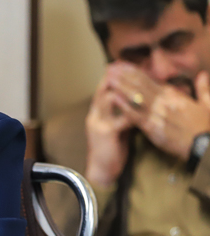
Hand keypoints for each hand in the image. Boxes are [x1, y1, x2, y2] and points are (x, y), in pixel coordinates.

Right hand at [85, 68, 134, 186]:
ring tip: (135, 80)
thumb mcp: (116, 127)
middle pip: (103, 89)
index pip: (102, 88)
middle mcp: (95, 115)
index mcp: (97, 113)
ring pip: (108, 98)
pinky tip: (142, 105)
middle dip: (115, 76)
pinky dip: (131, 110)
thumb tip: (135, 101)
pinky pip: (120, 117)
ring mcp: (99, 123)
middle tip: (127, 65)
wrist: (102, 171)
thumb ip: (122, 113)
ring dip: (122, 88)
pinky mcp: (106, 133)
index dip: (112, 76)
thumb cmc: (112, 150)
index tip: (123, 64)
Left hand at [106, 64, 209, 161]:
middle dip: (124, 75)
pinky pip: (135, 115)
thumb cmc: (206, 127)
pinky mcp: (152, 128)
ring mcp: (156, 114)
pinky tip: (113, 99)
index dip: (135, 72)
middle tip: (110, 67)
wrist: (205, 145)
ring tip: (108, 78)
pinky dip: (124, 106)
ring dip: (121, 86)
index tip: (123, 65)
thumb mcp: (208, 104)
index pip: (151, 80)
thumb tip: (203, 74)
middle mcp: (163, 101)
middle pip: (140, 85)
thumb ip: (203, 88)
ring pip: (135, 97)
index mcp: (174, 95)